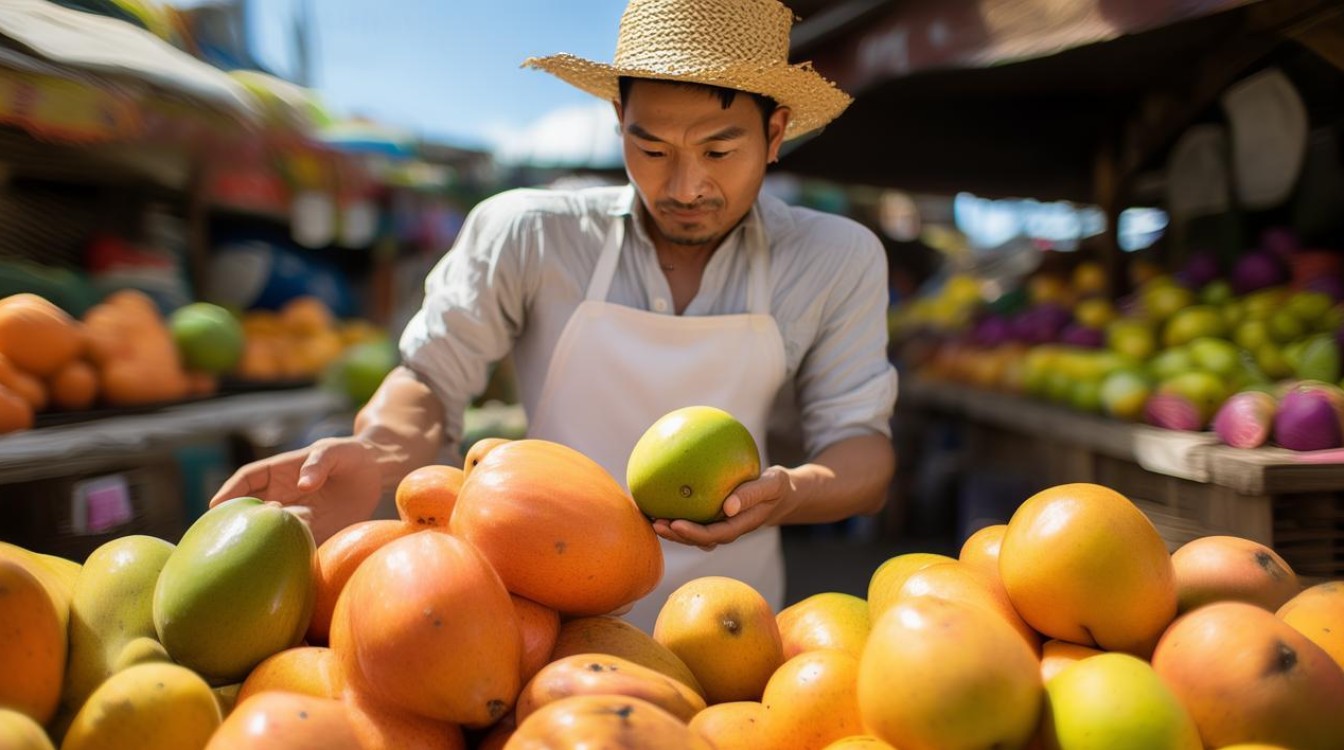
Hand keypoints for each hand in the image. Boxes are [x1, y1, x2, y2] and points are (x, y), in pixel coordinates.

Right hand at [208, 437, 384, 544]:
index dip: (229, 492)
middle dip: (239, 522)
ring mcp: (295, 515)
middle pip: (251, 510)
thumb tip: (304, 484)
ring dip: (263, 541)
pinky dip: (286, 554)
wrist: (376, 474)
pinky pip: (293, 545)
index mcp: (279, 471)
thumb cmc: (351, 455)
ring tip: (255, 554)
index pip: (247, 480)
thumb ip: (319, 463)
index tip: (215, 507)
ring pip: (269, 531)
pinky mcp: (313, 532)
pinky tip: (282, 566)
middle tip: (229, 538)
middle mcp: (281, 495)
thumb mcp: (336, 451)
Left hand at [651, 466, 792, 551]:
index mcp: (739, 525)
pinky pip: (694, 518)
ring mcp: (720, 525)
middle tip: (655, 523)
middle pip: (697, 538)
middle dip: (676, 535)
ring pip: (692, 532)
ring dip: (672, 529)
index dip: (693, 534)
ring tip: (651, 517)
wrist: (780, 494)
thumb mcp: (771, 485)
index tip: (675, 524)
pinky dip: (677, 513)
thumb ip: (751, 494)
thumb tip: (727, 506)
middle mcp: (726, 530)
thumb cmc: (776, 487)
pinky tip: (662, 500)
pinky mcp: (714, 517)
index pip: (713, 535)